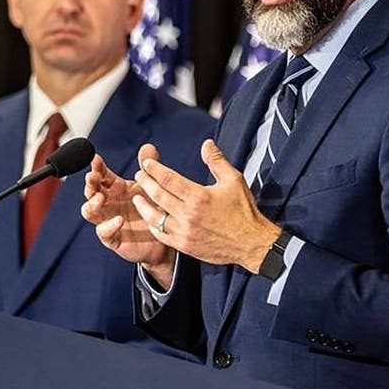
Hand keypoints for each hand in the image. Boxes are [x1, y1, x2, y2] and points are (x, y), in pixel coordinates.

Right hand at [81, 146, 176, 280]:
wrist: (165, 238)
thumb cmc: (156, 210)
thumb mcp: (154, 187)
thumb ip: (149, 169)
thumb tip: (148, 147)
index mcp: (115, 188)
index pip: (101, 174)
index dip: (97, 167)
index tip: (96, 159)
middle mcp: (108, 203)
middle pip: (91, 191)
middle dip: (90, 183)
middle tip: (93, 176)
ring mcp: (107, 220)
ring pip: (89, 211)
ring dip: (92, 203)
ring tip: (100, 197)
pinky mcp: (112, 239)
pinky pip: (104, 232)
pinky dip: (109, 226)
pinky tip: (119, 219)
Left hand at [133, 139, 281, 273]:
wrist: (251, 243)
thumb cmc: (243, 211)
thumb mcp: (234, 180)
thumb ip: (216, 161)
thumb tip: (206, 143)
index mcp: (199, 197)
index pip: (168, 179)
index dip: (154, 169)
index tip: (147, 163)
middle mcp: (189, 215)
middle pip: (158, 195)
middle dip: (146, 183)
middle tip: (139, 175)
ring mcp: (185, 232)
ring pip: (155, 217)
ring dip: (143, 205)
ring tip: (137, 197)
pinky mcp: (185, 245)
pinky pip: (161, 235)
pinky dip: (154, 225)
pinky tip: (151, 218)